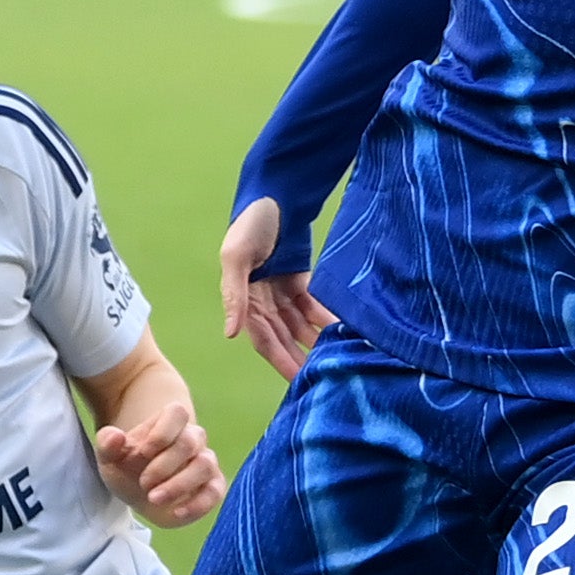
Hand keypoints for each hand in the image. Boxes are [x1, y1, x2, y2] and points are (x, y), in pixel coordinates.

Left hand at [95, 396, 225, 526]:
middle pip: (189, 441)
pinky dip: (197, 504)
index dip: (161, 433)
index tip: (141, 453)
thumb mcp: (109, 457)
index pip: (177, 413)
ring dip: (179, 484)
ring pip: (205, 465)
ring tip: (154, 498)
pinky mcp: (212, 487)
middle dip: (164, 465)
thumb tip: (116, 437)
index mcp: (169, 423)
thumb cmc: (127, 468)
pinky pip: (215, 492)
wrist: (138, 493)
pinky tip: (176, 513)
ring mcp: (205, 462)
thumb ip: (107, 444)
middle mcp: (193, 439)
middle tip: (143, 483)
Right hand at [220, 196, 335, 381]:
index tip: (300, 382)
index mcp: (244, 299)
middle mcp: (262, 300)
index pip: (264, 339)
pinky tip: (344, 332)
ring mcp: (281, 291)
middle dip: (303, 358)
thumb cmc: (251, 222)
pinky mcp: (299, 280)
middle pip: (285, 337)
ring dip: (316, 341)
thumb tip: (230, 333)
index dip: (282, 361)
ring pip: (301, 325)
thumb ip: (233, 295)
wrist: (275, 192)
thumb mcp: (236, 257)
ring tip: (340, 360)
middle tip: (326, 380)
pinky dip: (325, 318)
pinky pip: (313, 306)